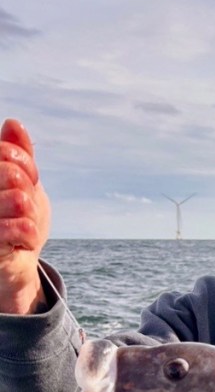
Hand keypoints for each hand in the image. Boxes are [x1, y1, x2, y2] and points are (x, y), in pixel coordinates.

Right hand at [0, 118, 50, 312]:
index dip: (26, 166)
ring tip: (21, 223)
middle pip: (12, 174)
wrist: (12, 267)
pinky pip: (20, 228)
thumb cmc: (15, 222)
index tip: (27, 182)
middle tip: (23, 208)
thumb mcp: (23, 185)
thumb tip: (13, 124)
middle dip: (29, 192)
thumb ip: (18, 156)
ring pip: (18, 200)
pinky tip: (23, 240)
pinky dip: (29, 235)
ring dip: (30, 215)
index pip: (7, 153)